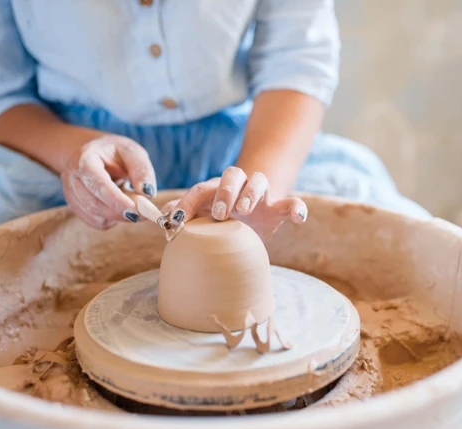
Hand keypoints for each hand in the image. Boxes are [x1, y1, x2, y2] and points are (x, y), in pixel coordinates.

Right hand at [61, 134, 156, 229]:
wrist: (96, 155)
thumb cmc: (115, 153)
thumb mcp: (131, 151)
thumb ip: (141, 169)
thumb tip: (147, 193)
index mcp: (83, 158)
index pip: (96, 183)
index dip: (116, 199)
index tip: (135, 211)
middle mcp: (72, 177)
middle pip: (93, 203)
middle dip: (120, 212)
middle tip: (144, 214)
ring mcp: (71, 194)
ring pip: (95, 216)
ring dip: (118, 216)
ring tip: (133, 204)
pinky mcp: (77, 208)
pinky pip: (96, 222)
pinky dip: (113, 219)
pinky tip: (120, 207)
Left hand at [161, 167, 307, 239]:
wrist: (254, 220)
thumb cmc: (224, 221)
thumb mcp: (205, 218)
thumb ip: (187, 214)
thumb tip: (163, 215)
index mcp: (216, 189)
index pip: (201, 189)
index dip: (189, 202)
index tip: (179, 220)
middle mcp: (239, 186)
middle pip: (232, 175)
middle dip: (224, 192)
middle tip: (219, 214)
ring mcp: (261, 195)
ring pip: (259, 181)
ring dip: (251, 193)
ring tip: (245, 211)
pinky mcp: (280, 208)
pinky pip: (292, 204)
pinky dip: (297, 208)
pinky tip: (298, 218)